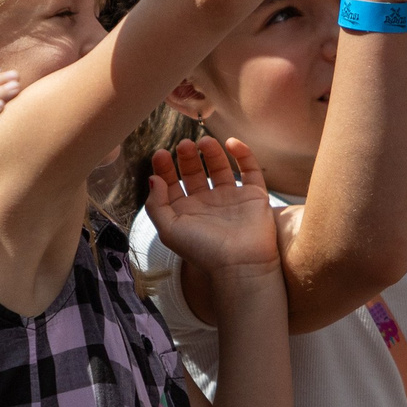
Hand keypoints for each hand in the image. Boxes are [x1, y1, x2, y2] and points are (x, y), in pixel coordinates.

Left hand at [146, 137, 278, 281]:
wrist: (240, 264)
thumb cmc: (202, 250)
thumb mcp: (169, 230)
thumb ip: (156, 205)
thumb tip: (153, 179)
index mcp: (186, 212)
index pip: (172, 184)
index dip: (164, 168)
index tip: (160, 153)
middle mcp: (207, 204)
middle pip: (195, 172)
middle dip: (187, 157)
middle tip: (183, 144)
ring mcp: (231, 199)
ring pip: (220, 167)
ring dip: (211, 151)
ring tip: (204, 141)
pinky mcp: (253, 195)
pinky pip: (249, 170)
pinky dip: (243, 154)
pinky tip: (231, 143)